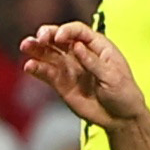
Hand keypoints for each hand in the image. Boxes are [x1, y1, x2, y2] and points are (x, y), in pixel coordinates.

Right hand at [15, 22, 149, 134]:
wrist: (121, 118)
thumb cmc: (124, 93)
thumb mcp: (113, 77)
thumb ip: (94, 62)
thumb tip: (77, 46)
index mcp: (97, 46)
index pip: (78, 31)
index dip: (67, 30)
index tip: (59, 36)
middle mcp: (80, 53)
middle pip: (59, 38)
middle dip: (47, 35)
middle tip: (39, 37)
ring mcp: (69, 67)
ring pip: (49, 53)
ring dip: (36, 48)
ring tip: (26, 45)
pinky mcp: (61, 83)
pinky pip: (46, 73)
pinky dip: (37, 68)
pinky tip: (29, 66)